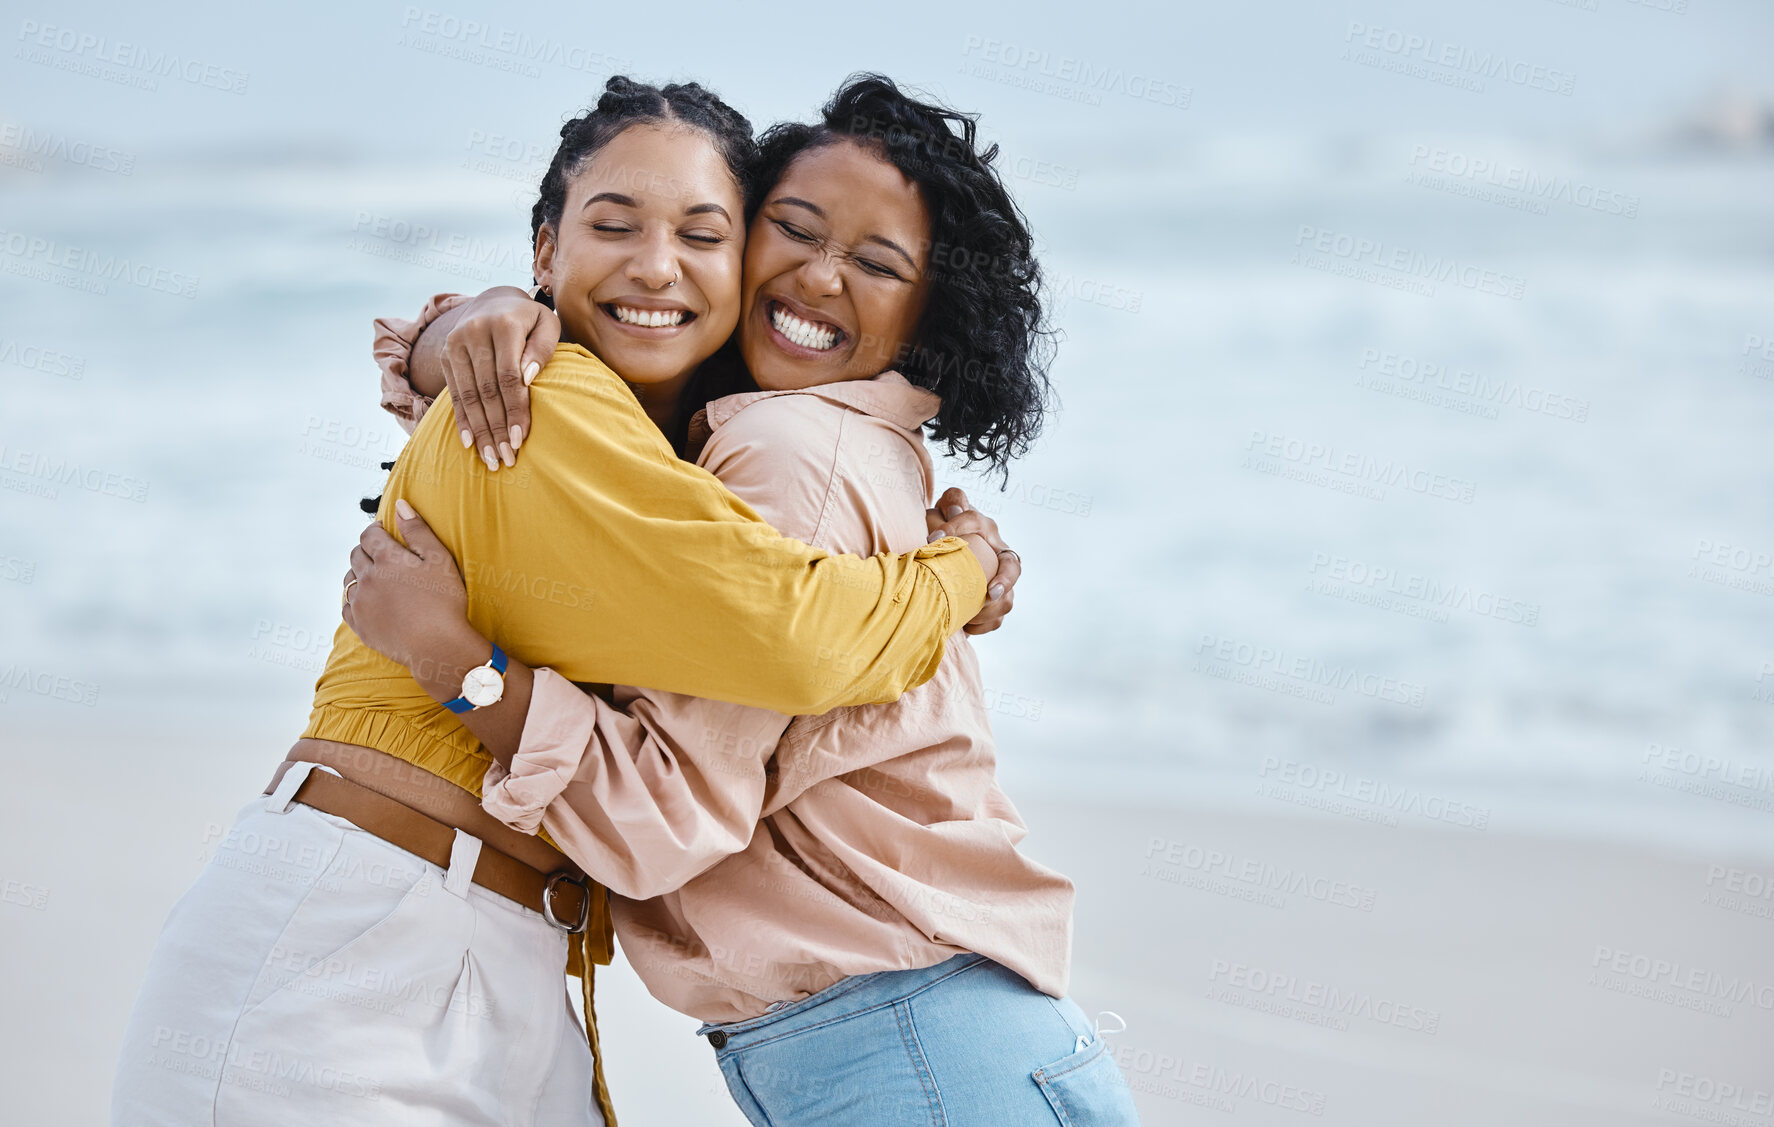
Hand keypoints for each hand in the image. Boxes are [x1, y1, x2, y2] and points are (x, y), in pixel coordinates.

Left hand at [342, 498, 479, 673]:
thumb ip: (417, 530)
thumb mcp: (439, 559)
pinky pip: (347, 606)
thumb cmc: (444, 601)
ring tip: (376, 577)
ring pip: (349, 579)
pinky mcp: (360, 625)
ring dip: (359, 573)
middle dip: (366, 550)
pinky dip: (355, 599)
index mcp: (386, 559)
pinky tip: (369, 600)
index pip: (369, 535)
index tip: (383, 531)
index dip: (375, 530)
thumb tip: (399, 505)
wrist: (438, 646)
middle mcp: (367, 578)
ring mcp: (360, 603)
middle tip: (381, 554)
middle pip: (356, 555)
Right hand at [441, 287, 560, 471]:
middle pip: (486, 389)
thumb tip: (528, 377)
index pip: (508, 375)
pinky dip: (462, 419)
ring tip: (490, 459)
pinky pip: (455, 393)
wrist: (494, 301)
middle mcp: (473, 332)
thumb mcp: (547, 324)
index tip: (521, 439)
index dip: (514, 409)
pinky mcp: (445, 355)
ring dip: (480, 430)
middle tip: (506, 458)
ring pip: (469, 395)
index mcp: (503, 324)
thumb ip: (543, 348)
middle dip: (496, 428)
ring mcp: (454, 343)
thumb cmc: (529, 319)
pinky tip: (470, 442)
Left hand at [925, 486, 1021, 635]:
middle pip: (1012, 566)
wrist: (953, 550)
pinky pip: (997, 618)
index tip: (932, 537)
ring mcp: (1000, 578)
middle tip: (990, 591)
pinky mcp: (996, 600)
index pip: (974, 521)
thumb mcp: (944, 511)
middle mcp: (997, 552)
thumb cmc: (945, 530)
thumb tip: (952, 506)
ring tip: (969, 616)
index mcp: (984, 528)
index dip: (956, 526)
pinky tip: (966, 626)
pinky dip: (983, 625)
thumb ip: (950, 503)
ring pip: (1007, 598)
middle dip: (1004, 580)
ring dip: (990, 610)